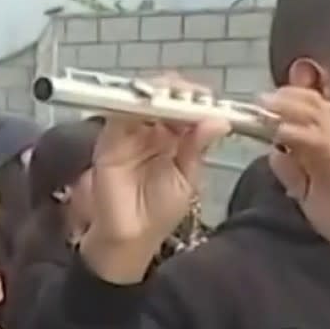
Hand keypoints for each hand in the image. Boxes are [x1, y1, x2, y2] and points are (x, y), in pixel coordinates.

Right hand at [79, 76, 228, 284]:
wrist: (128, 237)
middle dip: (179, 91)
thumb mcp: (187, 179)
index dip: (197, 99)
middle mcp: (154, 129)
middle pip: (165, 97)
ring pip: (143, 99)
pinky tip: (151, 104)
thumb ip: (198, 148)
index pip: (187, 109)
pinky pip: (120, 113)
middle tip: (191, 95)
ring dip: (158, 92)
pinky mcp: (110, 138)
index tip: (208, 99)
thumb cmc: (159, 213)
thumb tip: (220, 121)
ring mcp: (131, 131)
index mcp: (177, 138)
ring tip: (174, 95)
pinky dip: (135, 104)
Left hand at [260, 87, 329, 248]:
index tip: (265, 98)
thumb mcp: (306, 191)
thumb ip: (292, 171)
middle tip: (262, 100)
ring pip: (317, 114)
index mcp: (327, 142)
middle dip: (286, 97)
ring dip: (289, 108)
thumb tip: (273, 151)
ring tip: (267, 108)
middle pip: (313, 103)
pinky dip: (300, 133)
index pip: (310, 107)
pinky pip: (322, 140)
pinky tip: (282, 133)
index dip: (289, 97)